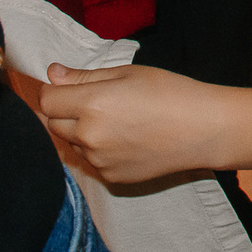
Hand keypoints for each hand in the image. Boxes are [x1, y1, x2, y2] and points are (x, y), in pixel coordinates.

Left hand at [39, 61, 233, 182]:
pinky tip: (126, 139)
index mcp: (93, 104)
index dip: (52, 91)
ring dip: (81, 133)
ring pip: (73, 145)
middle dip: (64, 112)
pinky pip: (92, 162)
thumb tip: (52, 74)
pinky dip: (99, 151)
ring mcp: (99, 161)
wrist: (204, 130)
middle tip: (94, 101)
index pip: (46, 101)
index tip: (64, 86)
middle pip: (53, 125)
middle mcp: (90, 136)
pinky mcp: (111, 177)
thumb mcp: (128, 74)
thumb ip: (84, 77)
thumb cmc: (170, 92)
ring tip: (116, 121)